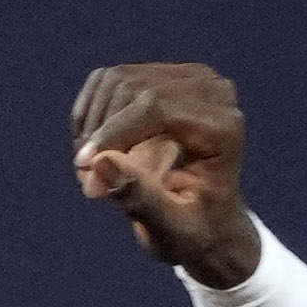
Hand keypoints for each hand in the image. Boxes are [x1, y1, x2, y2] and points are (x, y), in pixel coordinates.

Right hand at [70, 61, 262, 287]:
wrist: (210, 222)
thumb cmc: (197, 232)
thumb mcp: (174, 231)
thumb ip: (141, 200)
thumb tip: (100, 162)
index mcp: (224, 126)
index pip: (156, 106)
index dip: (113, 132)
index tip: (83, 165)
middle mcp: (211, 90)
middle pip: (131, 89)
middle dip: (101, 132)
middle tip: (86, 179)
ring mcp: (187, 76)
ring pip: (113, 82)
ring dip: (92, 125)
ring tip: (92, 171)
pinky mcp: (161, 75)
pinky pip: (107, 81)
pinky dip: (91, 115)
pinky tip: (96, 150)